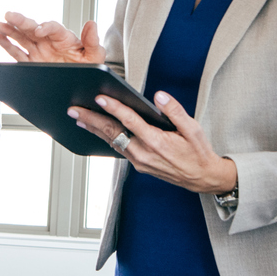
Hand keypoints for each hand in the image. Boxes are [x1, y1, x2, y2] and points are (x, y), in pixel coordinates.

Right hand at [0, 11, 105, 64]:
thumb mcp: (94, 57)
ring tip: (0, 25)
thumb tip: (91, 23)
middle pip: (33, 28)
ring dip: (11, 31)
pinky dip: (8, 45)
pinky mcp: (31, 62)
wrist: (81, 85)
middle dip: (21, 21)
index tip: (39, 30)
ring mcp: (39, 51)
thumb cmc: (89, 68)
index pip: (53, 28)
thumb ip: (92, 42)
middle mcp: (49, 42)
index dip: (46, 27)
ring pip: (22, 38)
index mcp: (64, 38)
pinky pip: (18, 53)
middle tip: (9, 15)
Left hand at [67, 92, 235, 195]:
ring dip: (95, 129)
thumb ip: (175, 111)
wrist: (202, 178)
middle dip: (91, 120)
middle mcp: (144, 153)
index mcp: (157, 142)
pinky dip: (107, 138)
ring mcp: (140, 161)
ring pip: (113, 142)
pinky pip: (119, 149)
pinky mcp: (139, 165)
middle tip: (74, 110)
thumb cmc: (198, 152)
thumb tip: (159, 97)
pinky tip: (99, 130)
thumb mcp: (193, 128)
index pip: (130, 121)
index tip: (99, 98)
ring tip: (79, 118)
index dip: (114, 108)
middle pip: (112, 133)